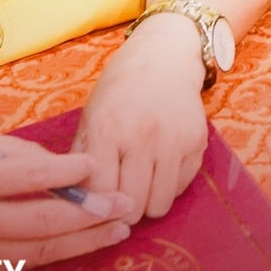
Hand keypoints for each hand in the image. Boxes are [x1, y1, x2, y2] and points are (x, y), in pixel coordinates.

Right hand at [0, 132, 132, 262]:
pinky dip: (52, 252)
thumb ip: (9, 156)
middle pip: (40, 222)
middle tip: (123, 205)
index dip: (65, 172)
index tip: (94, 165)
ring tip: (116, 230)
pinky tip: (79, 242)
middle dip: (88, 215)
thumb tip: (59, 167)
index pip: (25, 177)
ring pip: (36, 250)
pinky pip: (19, 262)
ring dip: (82, 241)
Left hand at [73, 14, 210, 221]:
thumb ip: (80, 160)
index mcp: (107, 130)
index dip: (96, 208)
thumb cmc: (119, 92)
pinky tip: (161, 168)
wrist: (163, 60)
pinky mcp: (197, 143)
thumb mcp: (90, 118)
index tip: (97, 207)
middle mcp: (142, 137)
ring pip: (159, 205)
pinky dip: (169, 187)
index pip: (100, 193)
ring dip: (148, 203)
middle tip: (121, 201)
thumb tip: (74, 203)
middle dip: (123, 210)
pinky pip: (181, 188)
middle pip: (131, 205)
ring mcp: (173, 141)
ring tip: (142, 187)